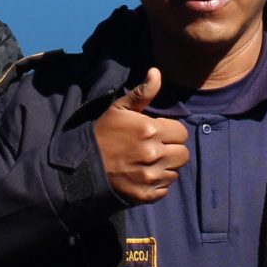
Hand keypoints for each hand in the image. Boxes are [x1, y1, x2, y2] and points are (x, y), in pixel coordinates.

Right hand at [93, 69, 190, 204]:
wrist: (83, 166)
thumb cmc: (103, 133)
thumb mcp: (119, 109)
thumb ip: (142, 92)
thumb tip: (156, 72)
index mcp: (151, 130)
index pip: (182, 132)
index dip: (171, 132)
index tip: (157, 133)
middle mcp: (154, 154)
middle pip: (183, 154)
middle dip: (171, 149)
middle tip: (154, 148)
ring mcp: (150, 177)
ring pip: (175, 171)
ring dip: (165, 167)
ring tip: (147, 162)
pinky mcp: (146, 195)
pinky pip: (165, 189)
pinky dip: (158, 184)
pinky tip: (143, 176)